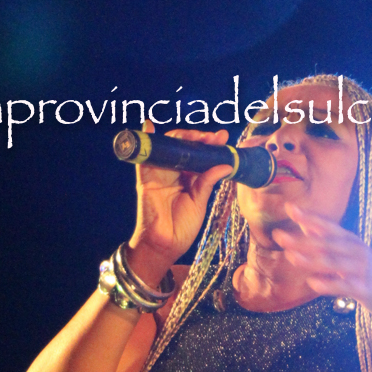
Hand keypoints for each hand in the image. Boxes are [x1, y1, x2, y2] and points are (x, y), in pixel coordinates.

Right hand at [129, 123, 232, 275]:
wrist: (165, 246)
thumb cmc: (181, 227)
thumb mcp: (199, 202)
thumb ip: (208, 181)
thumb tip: (226, 165)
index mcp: (187, 178)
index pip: (198, 156)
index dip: (209, 145)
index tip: (223, 139)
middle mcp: (173, 173)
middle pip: (184, 148)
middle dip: (199, 139)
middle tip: (214, 137)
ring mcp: (159, 174)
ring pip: (168, 148)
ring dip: (182, 137)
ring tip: (198, 135)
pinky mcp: (146, 179)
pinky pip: (144, 157)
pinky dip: (145, 140)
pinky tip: (148, 125)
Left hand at [271, 204, 371, 317]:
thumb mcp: (353, 253)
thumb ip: (329, 240)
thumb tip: (306, 226)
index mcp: (352, 242)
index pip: (328, 226)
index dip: (309, 217)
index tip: (289, 208)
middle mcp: (357, 252)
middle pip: (326, 243)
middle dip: (301, 239)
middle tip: (278, 235)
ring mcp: (362, 270)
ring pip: (333, 263)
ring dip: (310, 259)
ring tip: (290, 257)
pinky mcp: (365, 289)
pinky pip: (344, 286)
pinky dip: (328, 284)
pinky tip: (312, 284)